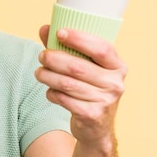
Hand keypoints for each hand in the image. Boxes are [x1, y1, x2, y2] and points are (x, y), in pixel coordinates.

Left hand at [36, 25, 127, 145]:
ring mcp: (105, 100)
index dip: (79, 39)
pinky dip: (52, 93)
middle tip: (41, 56)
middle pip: (78, 67)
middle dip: (54, 59)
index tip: (59, 32)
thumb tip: (45, 28)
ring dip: (48, 76)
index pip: (101, 48)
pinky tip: (50, 91)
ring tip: (39, 73)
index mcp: (117, 66)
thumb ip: (66, 47)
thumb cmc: (89, 89)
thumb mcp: (85, 67)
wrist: (97, 127)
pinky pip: (64, 99)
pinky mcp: (92, 115)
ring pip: (67, 84)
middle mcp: (115, 83)